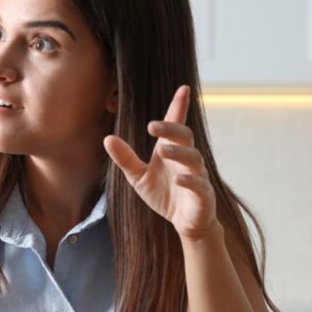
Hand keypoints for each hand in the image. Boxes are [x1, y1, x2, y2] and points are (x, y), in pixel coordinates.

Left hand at [104, 85, 218, 241]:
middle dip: (171, 129)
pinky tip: (178, 180)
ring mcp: (197, 176)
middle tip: (152, 126)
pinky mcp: (203, 195)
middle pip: (184, 137)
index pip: (175, 125)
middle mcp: (185, 159)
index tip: (183, 89)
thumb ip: (125, 159)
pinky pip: (200, 185)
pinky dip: (190, 181)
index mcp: (170, 151)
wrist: (185, 223)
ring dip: (179, 153)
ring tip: (163, 151)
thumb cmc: (163, 195)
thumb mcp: (138, 177)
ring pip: (194, 158)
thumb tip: (107, 138)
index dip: (179, 107)